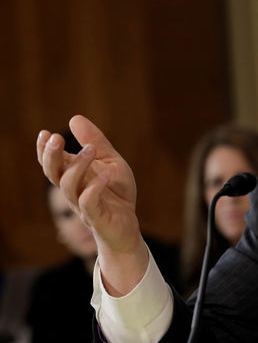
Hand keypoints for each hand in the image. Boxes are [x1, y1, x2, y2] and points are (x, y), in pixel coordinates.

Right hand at [36, 115, 148, 294]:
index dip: (44, 150)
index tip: (44, 133)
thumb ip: (95, 142)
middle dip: (51, 156)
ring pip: (68, 186)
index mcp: (73, 176)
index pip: (52, 163)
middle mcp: (73, 190)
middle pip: (53, 173)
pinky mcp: (97, 217)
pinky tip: (104, 175)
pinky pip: (89, 203)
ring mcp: (83, 204)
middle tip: (56, 138)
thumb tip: (75, 118)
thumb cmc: (115, 193)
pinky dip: (95, 188)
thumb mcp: (110, 162)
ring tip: (90, 150)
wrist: (127, 225)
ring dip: (78, 166)